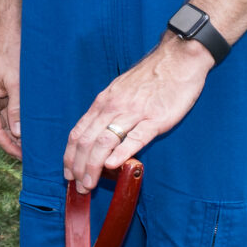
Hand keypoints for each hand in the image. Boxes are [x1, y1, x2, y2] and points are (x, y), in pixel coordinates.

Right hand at [0, 18, 21, 159]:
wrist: (6, 26)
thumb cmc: (10, 50)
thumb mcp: (17, 82)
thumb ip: (17, 108)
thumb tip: (17, 133)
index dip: (9, 147)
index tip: (25, 157)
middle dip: (13, 142)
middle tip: (33, 153)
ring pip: (2, 118)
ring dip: (16, 129)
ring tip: (35, 140)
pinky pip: (6, 107)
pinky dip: (17, 116)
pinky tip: (31, 121)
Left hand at [63, 35, 211, 189]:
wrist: (178, 59)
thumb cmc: (151, 77)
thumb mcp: (120, 91)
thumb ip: (108, 113)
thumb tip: (98, 137)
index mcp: (103, 103)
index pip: (78, 133)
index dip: (70, 156)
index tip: (68, 173)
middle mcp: (113, 107)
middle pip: (87, 141)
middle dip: (78, 167)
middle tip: (79, 187)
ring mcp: (134, 113)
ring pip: (105, 141)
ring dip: (94, 166)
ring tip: (90, 183)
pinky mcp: (156, 118)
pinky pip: (135, 137)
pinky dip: (121, 152)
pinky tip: (113, 165)